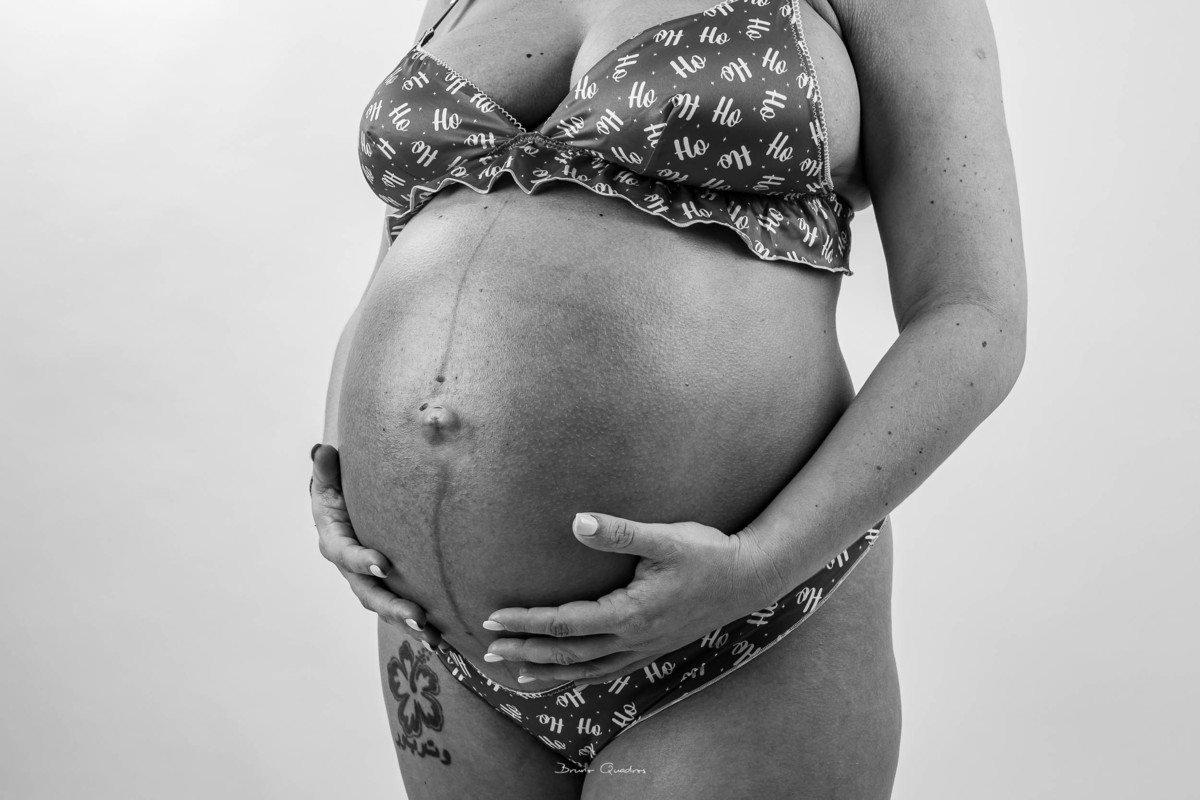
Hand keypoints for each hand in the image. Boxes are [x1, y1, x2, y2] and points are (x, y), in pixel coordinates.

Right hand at [309, 443, 441, 648]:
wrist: (342, 509)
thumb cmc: (337, 492)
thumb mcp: (328, 480)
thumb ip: (326, 470)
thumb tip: (322, 451)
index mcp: (333, 542)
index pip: (345, 554)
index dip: (361, 561)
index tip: (383, 564)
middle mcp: (350, 569)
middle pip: (369, 592)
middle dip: (392, 607)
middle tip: (418, 617)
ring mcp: (368, 581)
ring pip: (385, 608)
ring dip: (408, 623)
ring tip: (434, 638)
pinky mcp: (387, 587)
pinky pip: (400, 608)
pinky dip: (418, 625)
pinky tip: (442, 639)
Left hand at [481, 513, 782, 685]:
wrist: (751, 577)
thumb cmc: (708, 553)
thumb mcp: (666, 537)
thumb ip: (619, 532)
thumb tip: (577, 521)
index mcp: (630, 613)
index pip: (565, 623)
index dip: (527, 621)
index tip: (494, 617)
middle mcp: (634, 638)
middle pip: (568, 654)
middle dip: (527, 651)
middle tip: (489, 650)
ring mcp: (645, 647)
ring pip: (587, 669)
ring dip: (550, 670)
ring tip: (518, 672)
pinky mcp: (654, 647)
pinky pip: (609, 670)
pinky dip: (581, 675)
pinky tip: (570, 674)